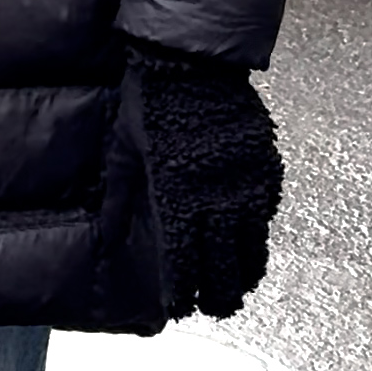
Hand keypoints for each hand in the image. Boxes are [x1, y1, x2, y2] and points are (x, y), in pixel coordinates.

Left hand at [124, 42, 284, 321]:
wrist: (191, 62)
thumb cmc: (150, 103)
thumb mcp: (124, 151)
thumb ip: (121, 197)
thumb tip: (106, 234)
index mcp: (177, 198)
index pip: (183, 261)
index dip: (183, 290)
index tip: (181, 307)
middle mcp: (215, 198)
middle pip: (224, 265)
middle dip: (220, 294)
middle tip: (215, 307)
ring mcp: (245, 184)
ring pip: (252, 246)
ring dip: (244, 271)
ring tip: (239, 287)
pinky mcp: (264, 167)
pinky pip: (266, 212)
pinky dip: (258, 233)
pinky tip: (251, 242)